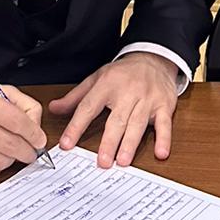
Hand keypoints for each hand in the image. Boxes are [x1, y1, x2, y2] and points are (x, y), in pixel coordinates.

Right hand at [0, 82, 47, 175]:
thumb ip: (20, 103)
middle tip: (33, 150)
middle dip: (28, 150)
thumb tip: (36, 127)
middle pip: (9, 144)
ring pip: (0, 161)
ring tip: (14, 152)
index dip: (33, 132)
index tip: (40, 139)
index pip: (14, 120)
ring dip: (13, 159)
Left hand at [49, 54, 179, 169]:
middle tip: (102, 161)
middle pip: (117, 119)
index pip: (88, 107)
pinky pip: (165, 123)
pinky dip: (164, 139)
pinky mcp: (164, 105)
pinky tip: (161, 153)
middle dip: (109, 141)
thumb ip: (76, 97)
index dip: (76, 126)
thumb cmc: (122, 73)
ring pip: (138, 123)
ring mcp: (147, 98)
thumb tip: (54, 109)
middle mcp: (127, 91)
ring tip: (122, 161)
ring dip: (130, 143)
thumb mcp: (96, 79)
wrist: (153, 58)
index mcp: (107, 85)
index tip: (67, 144)